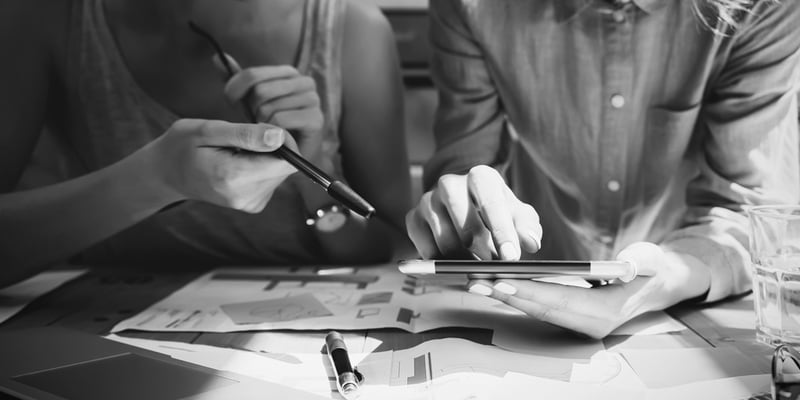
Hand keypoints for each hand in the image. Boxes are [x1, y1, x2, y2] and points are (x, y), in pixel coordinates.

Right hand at [141, 119, 296, 212]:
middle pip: (285, 168)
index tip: (263, 128)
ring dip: (267, 157)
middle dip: (274, 148)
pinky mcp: (253, 205)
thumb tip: (279, 137)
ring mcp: (249, 204)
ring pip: (280, 173)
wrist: (167, 174)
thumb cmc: (183, 146)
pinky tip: (240, 162)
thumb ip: (246, 134)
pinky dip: (262, 167)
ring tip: (238, 151)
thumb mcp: (208, 130)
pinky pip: (272, 180)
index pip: (285, 162)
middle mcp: (245, 197)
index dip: (283, 140)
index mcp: (234, 177)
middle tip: (245, 137)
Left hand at [215, 55, 324, 161]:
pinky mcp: (316, 119)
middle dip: (251, 111)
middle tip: (257, 123)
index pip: (252, 74)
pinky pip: (280, 120)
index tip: (231, 103)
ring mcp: (313, 100)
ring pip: (269, 107)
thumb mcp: (250, 102)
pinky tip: (275, 139)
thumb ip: (237, 81)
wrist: (292, 157)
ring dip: (261, 125)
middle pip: (260, 91)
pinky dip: (271, 132)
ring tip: (267, 132)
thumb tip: (217, 57)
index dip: (234, 89)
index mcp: (289, 73)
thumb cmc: (270, 127)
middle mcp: (305, 82)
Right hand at [406, 165, 541, 259]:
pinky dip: (443, 261)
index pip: (490, 202)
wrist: (465, 210)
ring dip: (463, 258)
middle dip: (482, 249)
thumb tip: (531, 242)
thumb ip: (528, 227)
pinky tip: (455, 262)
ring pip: (445, 240)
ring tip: (477, 265)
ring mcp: (428, 200)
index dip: (501, 231)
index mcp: (480, 177)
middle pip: (464, 223)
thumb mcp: (518, 216)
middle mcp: (450, 183)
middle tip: (494, 266)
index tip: (511, 257)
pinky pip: (426, 249)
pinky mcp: (412, 218)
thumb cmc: (496, 213)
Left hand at [465, 242, 705, 338]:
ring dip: (505, 297)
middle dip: (505, 295)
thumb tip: (630, 264)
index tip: (499, 280)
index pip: (559, 300)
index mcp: (607, 312)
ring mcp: (580, 325)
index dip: (528, 291)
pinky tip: (495, 285)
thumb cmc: (654, 268)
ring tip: (476, 283)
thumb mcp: (652, 260)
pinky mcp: (572, 318)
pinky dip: (517, 297)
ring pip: (536, 310)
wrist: (660, 284)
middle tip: (474, 282)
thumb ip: (642, 262)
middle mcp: (590, 324)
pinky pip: (540, 308)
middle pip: (540, 308)